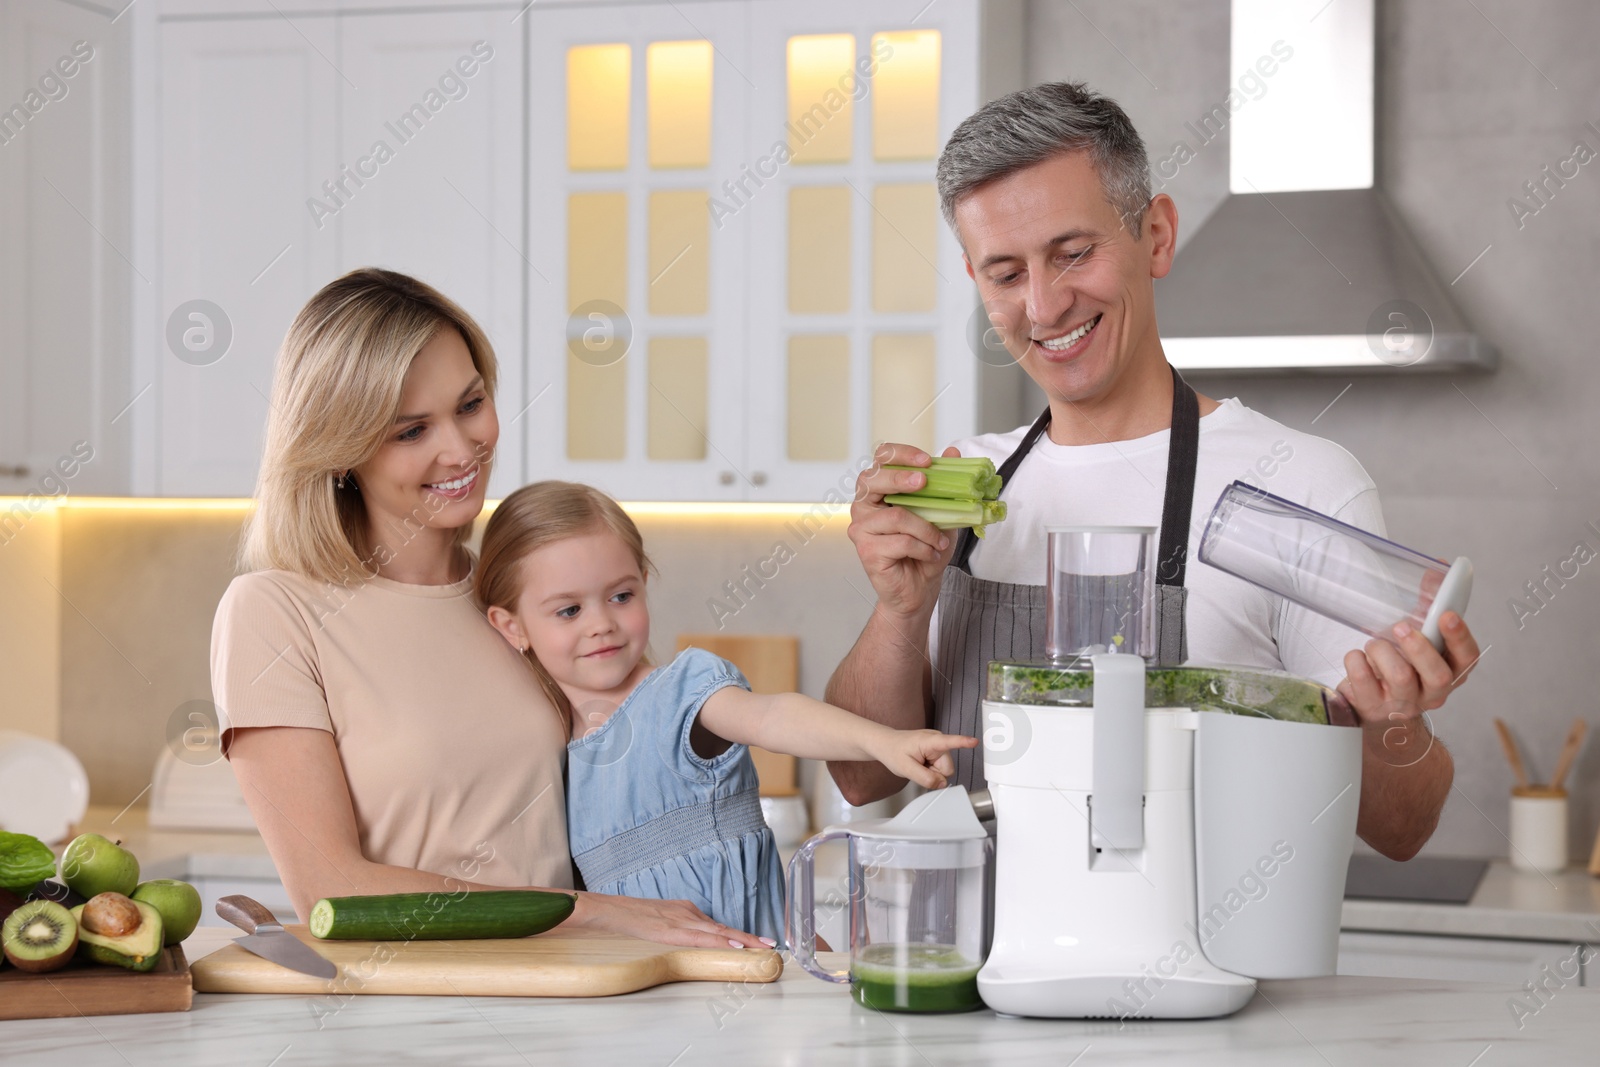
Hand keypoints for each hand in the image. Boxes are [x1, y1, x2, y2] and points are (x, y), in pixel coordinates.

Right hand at [569, 891, 770, 949]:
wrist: (609, 909)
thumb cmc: (631, 917)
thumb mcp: (659, 921)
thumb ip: (676, 929)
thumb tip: (689, 941)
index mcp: (685, 911)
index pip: (717, 926)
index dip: (738, 935)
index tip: (757, 942)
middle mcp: (688, 913)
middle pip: (723, 928)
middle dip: (748, 938)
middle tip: (770, 944)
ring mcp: (681, 920)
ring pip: (717, 932)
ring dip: (741, 940)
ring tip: (761, 947)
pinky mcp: (672, 930)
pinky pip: (700, 938)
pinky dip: (719, 942)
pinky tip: (734, 946)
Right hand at [847, 443, 962, 619]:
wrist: (919, 588)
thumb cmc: (924, 548)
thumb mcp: (941, 512)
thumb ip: (943, 483)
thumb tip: (953, 452)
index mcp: (878, 490)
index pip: (881, 460)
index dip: (901, 454)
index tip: (927, 461)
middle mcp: (863, 505)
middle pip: (873, 480)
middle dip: (901, 478)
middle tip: (925, 482)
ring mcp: (861, 528)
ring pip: (896, 516)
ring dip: (926, 529)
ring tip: (939, 540)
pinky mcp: (866, 551)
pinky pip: (901, 542)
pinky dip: (923, 547)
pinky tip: (930, 554)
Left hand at [869, 728, 978, 789]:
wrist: (886, 744)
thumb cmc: (893, 751)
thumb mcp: (906, 769)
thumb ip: (925, 778)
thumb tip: (942, 783)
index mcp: (930, 741)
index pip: (949, 742)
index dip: (963, 742)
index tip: (974, 742)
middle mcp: (938, 741)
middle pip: (947, 768)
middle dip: (935, 773)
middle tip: (918, 767)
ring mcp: (939, 746)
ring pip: (944, 770)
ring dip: (932, 772)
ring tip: (919, 764)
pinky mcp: (938, 751)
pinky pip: (940, 768)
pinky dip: (931, 770)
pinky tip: (921, 764)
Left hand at [1337, 612, 1479, 724]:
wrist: (1371, 702)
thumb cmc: (1399, 663)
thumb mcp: (1417, 636)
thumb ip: (1427, 605)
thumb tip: (1436, 568)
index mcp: (1450, 671)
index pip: (1468, 659)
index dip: (1460, 637)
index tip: (1447, 615)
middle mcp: (1432, 693)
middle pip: (1439, 676)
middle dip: (1420, 648)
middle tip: (1400, 627)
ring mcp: (1403, 704)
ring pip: (1401, 678)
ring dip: (1382, 651)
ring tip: (1373, 643)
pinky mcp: (1372, 708)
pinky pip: (1363, 682)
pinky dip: (1356, 661)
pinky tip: (1357, 657)